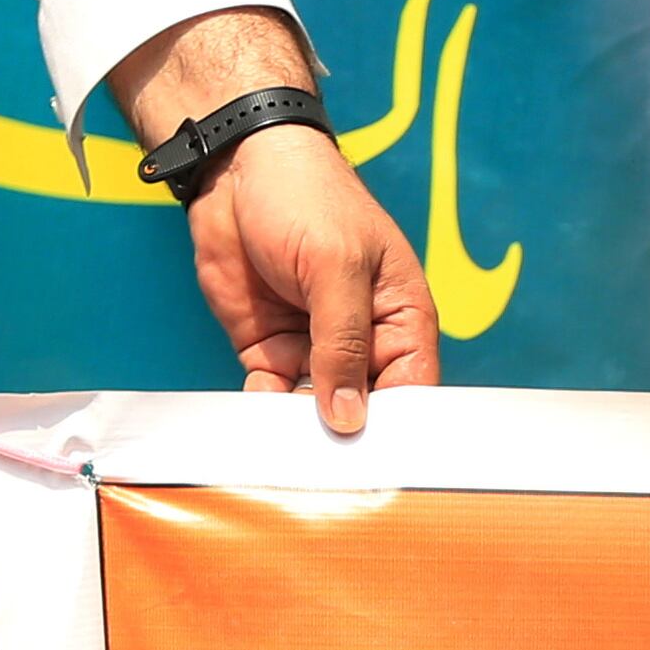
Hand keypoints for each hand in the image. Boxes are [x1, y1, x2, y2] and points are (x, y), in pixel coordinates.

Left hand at [111, 7, 439, 433]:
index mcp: (401, 318)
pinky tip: (254, 437)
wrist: (234, 168)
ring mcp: (316, 349)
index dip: (404, 430)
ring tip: (292, 466)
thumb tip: (351, 418)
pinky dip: (263, 419)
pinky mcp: (271, 351)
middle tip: (334, 481)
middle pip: (367, 410)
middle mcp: (364, 342)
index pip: (415, 390)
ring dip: (303, 436)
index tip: (386, 468)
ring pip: (317, 413)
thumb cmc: (306, 196)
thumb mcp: (335, 266)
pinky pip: (271, 399)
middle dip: (351, 442)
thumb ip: (343, 343)